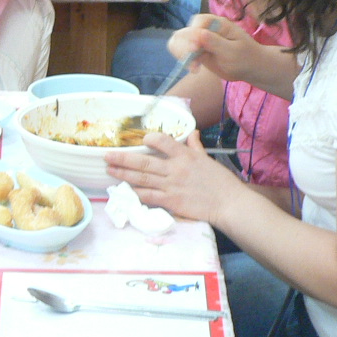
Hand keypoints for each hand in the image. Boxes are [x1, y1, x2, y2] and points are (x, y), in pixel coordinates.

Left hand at [105, 130, 242, 224]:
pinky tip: (124, 190)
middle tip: (107, 155)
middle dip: (122, 158)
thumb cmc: (220, 181)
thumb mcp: (207, 159)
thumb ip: (195, 146)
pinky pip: (148, 196)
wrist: (229, 204)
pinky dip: (135, 192)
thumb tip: (191, 133)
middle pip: (143, 161)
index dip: (149, 139)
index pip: (162, 141)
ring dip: (123, 174)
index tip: (140, 139)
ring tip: (109, 170)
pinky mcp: (171, 202)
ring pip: (141, 178)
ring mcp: (171, 186)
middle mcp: (175, 169)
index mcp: (185, 155)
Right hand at [167, 14, 260, 83]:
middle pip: (184, 32)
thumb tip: (199, 34)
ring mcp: (199, 41)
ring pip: (179, 42)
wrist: (251, 68)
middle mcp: (205, 29)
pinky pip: (183, 53)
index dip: (193, 34)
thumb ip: (216, 42)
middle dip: (184, 48)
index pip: (197, 22)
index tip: (195, 49)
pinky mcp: (197, 52)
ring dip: (182, 55)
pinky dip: (185, 61)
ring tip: (193, 67)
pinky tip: (194, 69)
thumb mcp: (233, 50)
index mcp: (216, 23)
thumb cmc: (246, 56)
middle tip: (193, 63)